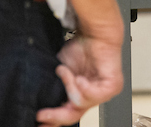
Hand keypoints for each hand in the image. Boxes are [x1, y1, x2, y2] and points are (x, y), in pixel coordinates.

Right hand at [37, 0, 124, 126]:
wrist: (96, 33)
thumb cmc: (81, 48)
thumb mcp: (62, 72)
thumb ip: (56, 87)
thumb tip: (38, 104)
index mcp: (81, 94)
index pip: (68, 114)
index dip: (53, 119)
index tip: (38, 120)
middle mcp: (93, 96)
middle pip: (73, 116)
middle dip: (55, 116)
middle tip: (42, 114)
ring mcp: (104, 93)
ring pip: (79, 104)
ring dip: (69, 87)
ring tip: (67, 72)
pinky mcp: (112, 86)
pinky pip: (92, 96)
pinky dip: (81, 86)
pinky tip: (80, 77)